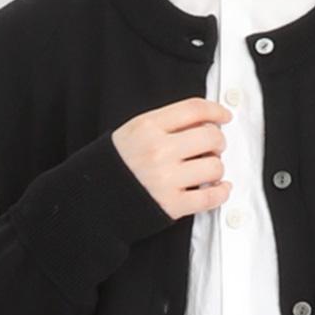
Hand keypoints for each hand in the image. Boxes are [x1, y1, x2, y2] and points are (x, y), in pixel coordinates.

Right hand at [112, 96, 234, 219]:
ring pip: (215, 166)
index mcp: (147, 127)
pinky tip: (219, 188)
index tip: (224, 116)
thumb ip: (164, 124)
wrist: (90, 201)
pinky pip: (211, 197)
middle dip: (218, 142)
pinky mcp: (172, 205)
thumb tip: (205, 121)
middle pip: (211, 136)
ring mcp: (166, 179)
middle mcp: (158, 150)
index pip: (194, 109)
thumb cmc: (114, 166)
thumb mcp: (131, 132)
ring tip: (207, 170)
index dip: (216, 111)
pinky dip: (221, 192)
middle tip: (213, 147)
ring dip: (217, 168)